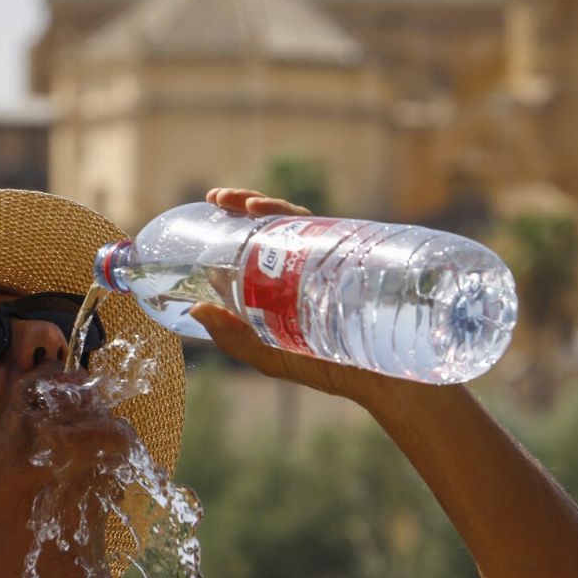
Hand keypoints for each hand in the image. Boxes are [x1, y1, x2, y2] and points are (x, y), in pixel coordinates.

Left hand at [188, 188, 405, 403]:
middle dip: (247, 201)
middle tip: (220, 197)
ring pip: (302, 218)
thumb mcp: (270, 355)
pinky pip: (335, 232)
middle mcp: (310, 261)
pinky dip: (311, 220)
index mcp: (287, 278)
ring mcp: (335, 257)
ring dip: (272, 204)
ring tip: (247, 206)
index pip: (259, 237)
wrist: (383, 380)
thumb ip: (234, 338)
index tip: (215, 201)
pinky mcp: (359, 260)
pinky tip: (289, 218)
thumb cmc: (329, 368)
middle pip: (277, 219)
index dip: (237, 215)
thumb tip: (194, 310)